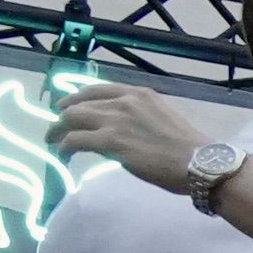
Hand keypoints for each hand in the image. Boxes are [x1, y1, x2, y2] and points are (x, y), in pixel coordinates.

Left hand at [52, 81, 209, 188]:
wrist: (199, 163)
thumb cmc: (189, 148)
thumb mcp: (162, 117)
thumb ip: (139, 116)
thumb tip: (123, 130)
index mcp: (138, 93)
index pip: (96, 90)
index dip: (76, 98)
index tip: (68, 107)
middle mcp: (123, 101)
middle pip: (78, 104)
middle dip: (62, 116)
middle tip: (55, 128)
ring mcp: (115, 120)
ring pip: (71, 119)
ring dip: (57, 131)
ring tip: (53, 141)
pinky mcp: (110, 141)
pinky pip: (75, 141)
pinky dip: (64, 147)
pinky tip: (63, 155)